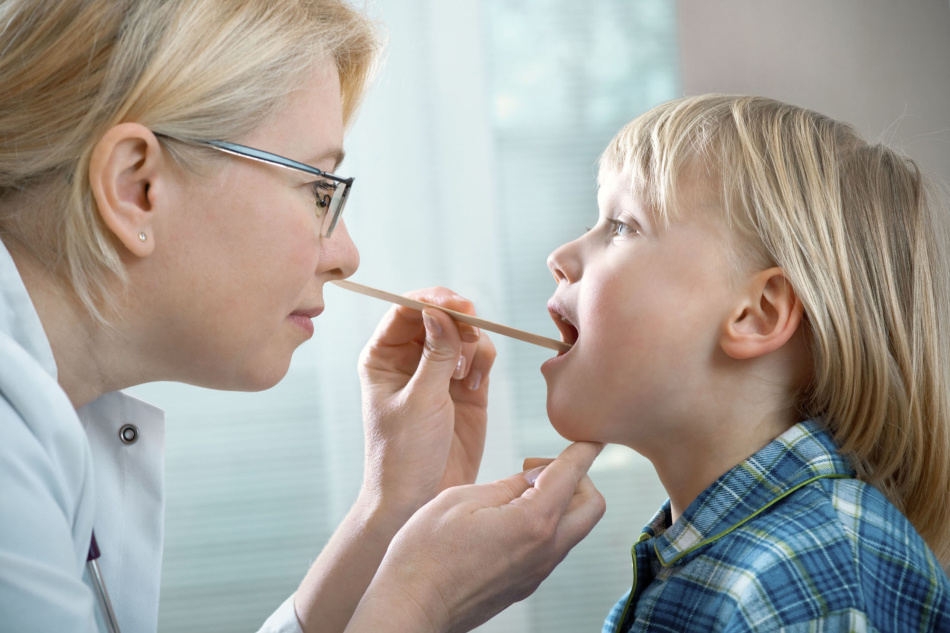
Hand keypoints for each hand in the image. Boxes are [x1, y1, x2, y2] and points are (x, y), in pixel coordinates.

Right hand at [346, 442, 606, 632]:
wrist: (410, 609)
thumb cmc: (424, 554)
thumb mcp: (460, 501)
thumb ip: (505, 485)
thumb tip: (531, 478)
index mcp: (533, 522)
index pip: (573, 474)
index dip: (583, 450)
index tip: (590, 439)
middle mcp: (545, 551)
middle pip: (591, 505)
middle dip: (576, 477)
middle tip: (535, 468)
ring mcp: (537, 573)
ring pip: (573, 528)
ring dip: (560, 501)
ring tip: (515, 492)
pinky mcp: (525, 585)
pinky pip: (552, 547)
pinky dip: (545, 523)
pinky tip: (507, 517)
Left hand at [358, 288, 496, 515]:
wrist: (419, 500)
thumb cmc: (404, 454)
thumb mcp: (419, 401)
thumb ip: (435, 354)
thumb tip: (440, 310)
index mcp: (383, 357)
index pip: (406, 309)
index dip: (433, 300)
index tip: (459, 305)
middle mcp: (409, 358)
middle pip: (438, 315)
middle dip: (459, 319)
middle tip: (472, 331)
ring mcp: (439, 371)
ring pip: (463, 333)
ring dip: (472, 343)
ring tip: (465, 375)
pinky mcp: (466, 387)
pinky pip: (480, 355)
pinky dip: (484, 360)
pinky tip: (475, 385)